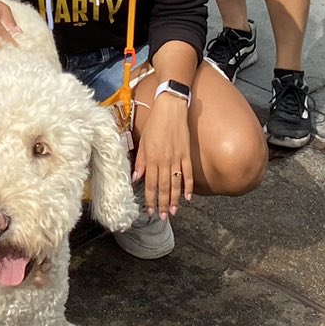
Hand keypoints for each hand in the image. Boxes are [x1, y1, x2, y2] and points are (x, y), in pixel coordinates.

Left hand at [132, 90, 193, 217]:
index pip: (150, 184)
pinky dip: (188, 186)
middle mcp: (164, 161)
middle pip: (163, 187)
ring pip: (175, 184)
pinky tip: (188, 197)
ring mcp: (177, 158)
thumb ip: (140, 161)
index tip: (150, 211)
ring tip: (174, 212)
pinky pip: (188, 173)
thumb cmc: (155, 123)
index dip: (150, 199)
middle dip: (162, 204)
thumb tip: (136, 178)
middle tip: (162, 217)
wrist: (171, 108)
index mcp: (152, 158)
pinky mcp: (187, 154)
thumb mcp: (143, 141)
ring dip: (175, 199)